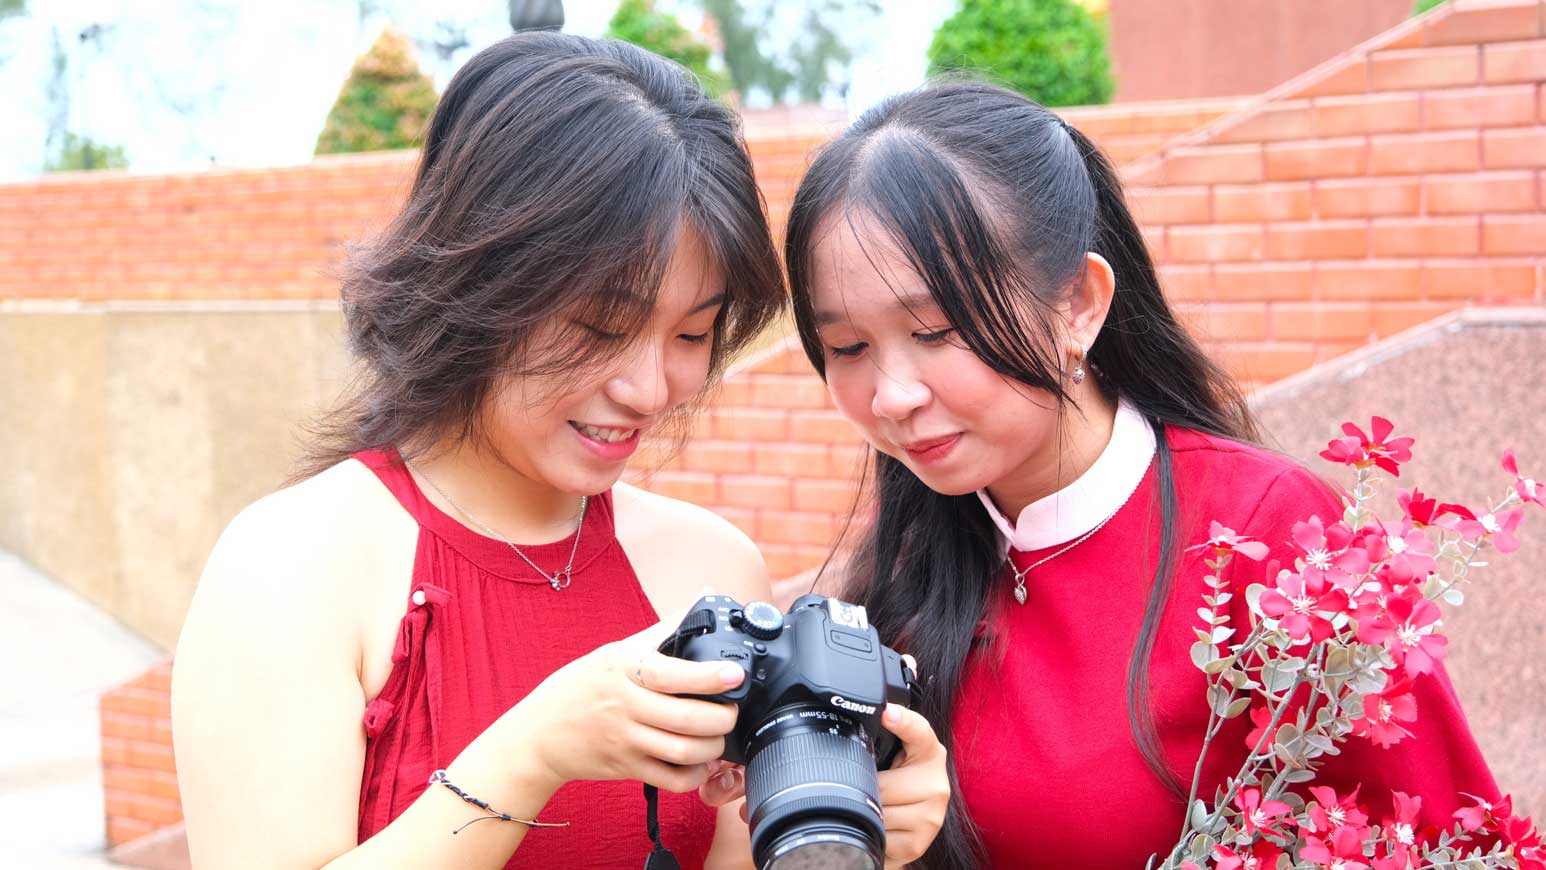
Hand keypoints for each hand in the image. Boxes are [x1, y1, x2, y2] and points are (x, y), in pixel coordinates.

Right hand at [496, 621, 746, 794]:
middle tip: (732, 710)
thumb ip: (665, 630)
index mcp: (625, 669)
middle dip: (721, 718)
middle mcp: (626, 705)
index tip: (734, 674)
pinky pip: (670, 780)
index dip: (707, 676)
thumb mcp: (617, 651)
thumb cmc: (583, 686)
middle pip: (684, 719)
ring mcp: (626, 740)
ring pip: (682, 751)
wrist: (539, 733)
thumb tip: (705, 597)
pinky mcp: (627, 768)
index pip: (670, 673)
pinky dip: (694, 775)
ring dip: (712, 747)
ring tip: (719, 737)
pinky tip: (701, 763)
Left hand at [696, 702, 949, 869]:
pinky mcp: (917, 845)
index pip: (920, 733)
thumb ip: (894, 712)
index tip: (888, 712)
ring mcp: (928, 817)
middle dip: (857, 783)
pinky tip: (860, 825)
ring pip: (876, 812)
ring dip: (855, 809)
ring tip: (847, 804)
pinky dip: (862, 833)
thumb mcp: (895, 747)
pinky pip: (876, 837)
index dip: (904, 721)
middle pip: (882, 782)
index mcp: (928, 753)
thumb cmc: (896, 779)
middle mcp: (935, 784)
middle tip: (839, 781)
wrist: (911, 825)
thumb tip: (909, 660)